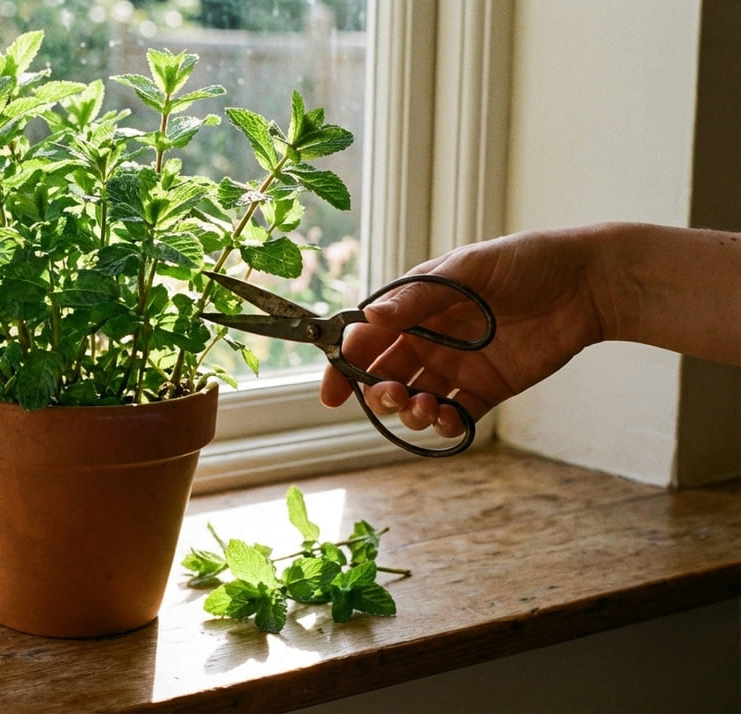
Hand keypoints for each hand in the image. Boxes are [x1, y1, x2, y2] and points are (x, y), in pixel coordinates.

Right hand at [320, 227, 607, 436]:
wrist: (588, 284)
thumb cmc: (525, 262)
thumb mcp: (467, 271)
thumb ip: (417, 298)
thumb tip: (370, 316)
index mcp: (414, 306)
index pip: (365, 338)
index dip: (343, 366)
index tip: (331, 392)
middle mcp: (428, 338)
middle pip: (384, 375)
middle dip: (378, 393)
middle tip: (393, 395)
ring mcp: (455, 367)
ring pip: (414, 400)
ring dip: (409, 412)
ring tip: (425, 408)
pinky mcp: (485, 390)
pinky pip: (453, 416)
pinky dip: (444, 426)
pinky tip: (448, 420)